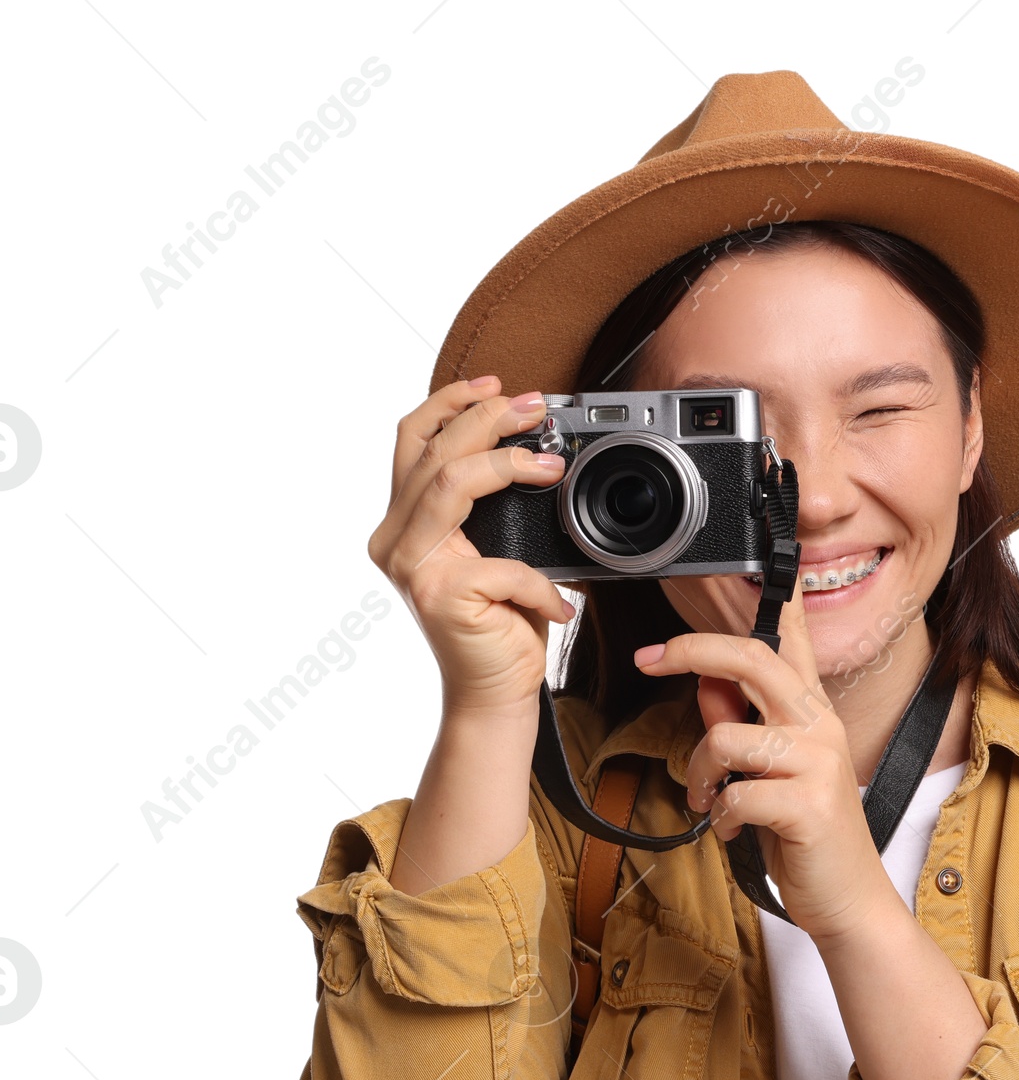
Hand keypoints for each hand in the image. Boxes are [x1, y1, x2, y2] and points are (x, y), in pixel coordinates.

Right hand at [368, 377, 573, 713]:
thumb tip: (533, 450)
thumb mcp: (493, 550)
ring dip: (507, 464)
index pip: (412, 442)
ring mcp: (412, 568)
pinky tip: (561, 603)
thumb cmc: (499, 624)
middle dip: (486, 419)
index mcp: (402, 524)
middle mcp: (395, 541)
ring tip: (552, 466)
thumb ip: (489, 507)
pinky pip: (503, 564)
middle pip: (432, 452)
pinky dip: (541, 581)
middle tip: (534, 407)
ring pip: (450, 483)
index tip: (494, 385)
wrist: (495, 694)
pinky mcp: (441, 596)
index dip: (449, 404)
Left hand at [634, 587, 895, 943]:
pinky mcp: (809, 805)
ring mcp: (818, 763)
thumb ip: (740, 722)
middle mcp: (820, 725)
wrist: (848, 899)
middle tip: (650, 661)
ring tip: (711, 800)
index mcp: (810, 710)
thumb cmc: (805, 834)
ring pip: (727, 736)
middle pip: (752, 659)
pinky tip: (735, 830)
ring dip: (702, 773)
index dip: (771, 595)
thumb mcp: (768, 771)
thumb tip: (705, 682)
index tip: (741, 566)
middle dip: (691, 651)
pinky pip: (736, 793)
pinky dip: (722, 817)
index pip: (793, 637)